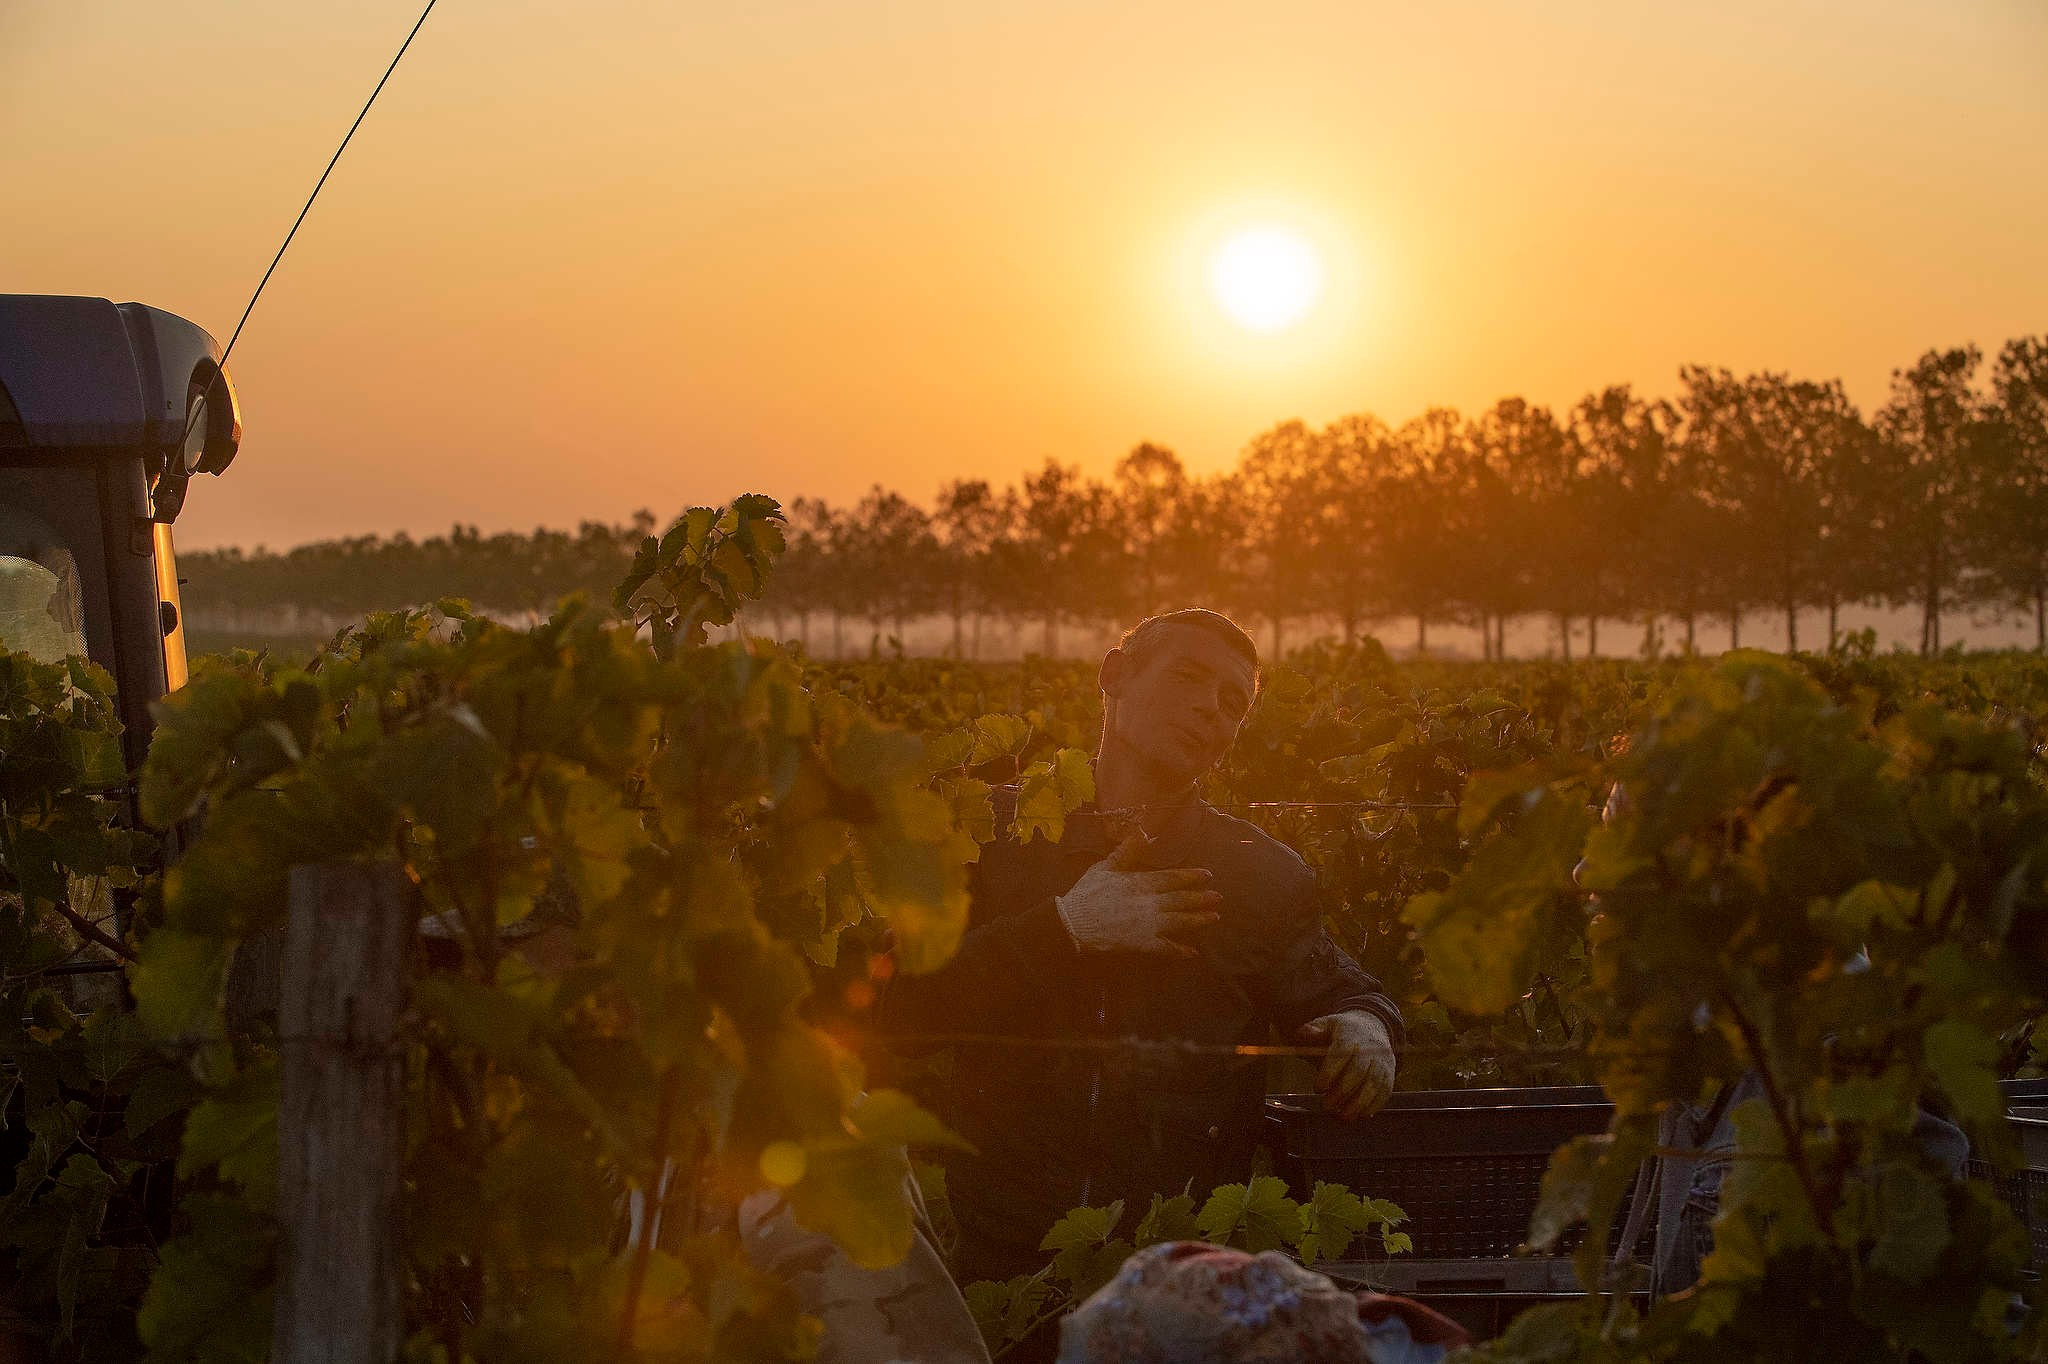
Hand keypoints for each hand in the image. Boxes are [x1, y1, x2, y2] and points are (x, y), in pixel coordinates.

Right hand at [1055, 832, 1221, 956]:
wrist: (1074, 923)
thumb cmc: (1088, 892)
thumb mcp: (1106, 866)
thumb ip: (1127, 850)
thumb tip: (1143, 831)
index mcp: (1141, 883)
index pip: (1172, 878)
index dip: (1191, 877)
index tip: (1207, 875)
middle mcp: (1150, 903)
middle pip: (1181, 900)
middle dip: (1201, 898)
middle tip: (1218, 897)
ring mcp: (1149, 925)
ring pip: (1179, 921)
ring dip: (1198, 919)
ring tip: (1214, 917)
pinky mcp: (1143, 944)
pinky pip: (1166, 948)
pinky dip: (1180, 951)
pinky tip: (1192, 952)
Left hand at [1298, 1011, 1395, 1119]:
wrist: (1373, 1028)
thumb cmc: (1342, 1031)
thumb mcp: (1325, 1025)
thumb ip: (1311, 1031)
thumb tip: (1303, 1033)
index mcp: (1351, 1034)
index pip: (1341, 1052)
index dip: (1330, 1071)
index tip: (1317, 1088)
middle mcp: (1370, 1048)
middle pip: (1358, 1070)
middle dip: (1342, 1091)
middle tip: (1326, 1106)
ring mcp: (1382, 1062)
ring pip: (1374, 1084)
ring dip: (1358, 1103)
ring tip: (1342, 1117)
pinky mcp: (1389, 1075)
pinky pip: (1385, 1092)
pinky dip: (1374, 1106)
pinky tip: (1360, 1115)